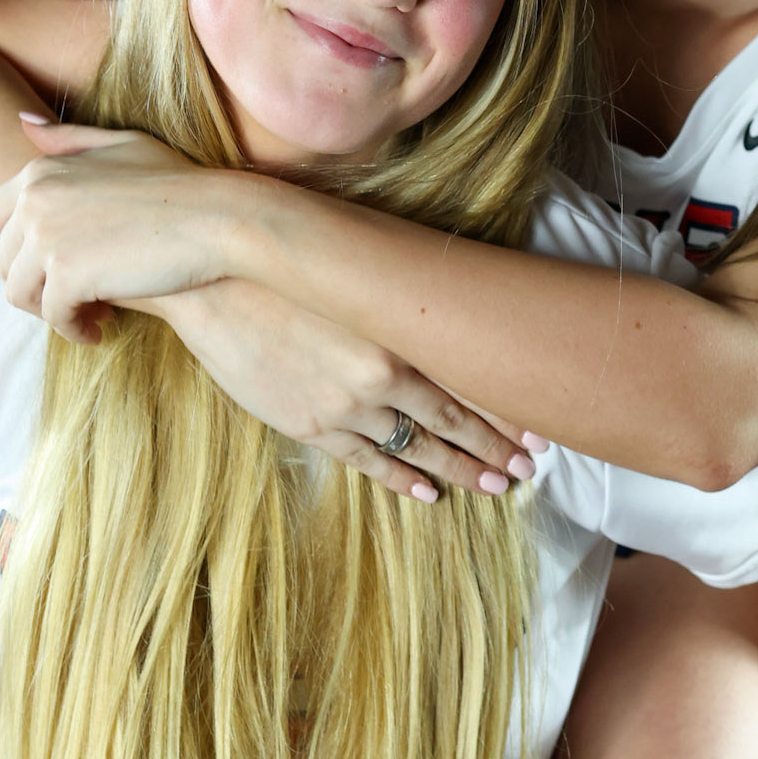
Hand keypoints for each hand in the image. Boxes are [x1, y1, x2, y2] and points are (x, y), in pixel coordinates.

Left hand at [0, 117, 240, 339]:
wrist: (216, 218)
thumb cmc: (179, 183)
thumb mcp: (123, 145)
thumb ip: (68, 139)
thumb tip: (21, 122)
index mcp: (40, 170)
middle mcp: (33, 200)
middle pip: (3, 263)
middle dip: (31, 288)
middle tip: (72, 301)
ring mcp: (46, 237)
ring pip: (21, 294)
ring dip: (52, 311)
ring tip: (90, 315)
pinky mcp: (65, 274)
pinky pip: (53, 316)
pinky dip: (75, 328)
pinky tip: (99, 329)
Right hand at [138, 279, 538, 501]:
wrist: (218, 281)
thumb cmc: (290, 266)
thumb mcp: (360, 279)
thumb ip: (403, 307)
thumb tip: (443, 320)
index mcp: (401, 332)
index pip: (469, 381)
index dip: (506, 411)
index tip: (539, 431)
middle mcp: (382, 375)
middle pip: (453, 421)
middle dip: (494, 447)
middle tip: (527, 469)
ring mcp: (346, 406)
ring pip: (417, 448)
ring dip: (458, 469)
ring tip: (494, 485)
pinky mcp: (311, 425)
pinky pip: (368, 461)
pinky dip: (401, 480)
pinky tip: (428, 492)